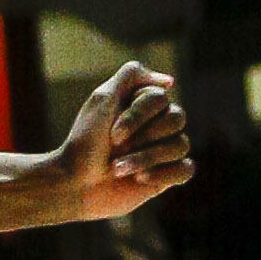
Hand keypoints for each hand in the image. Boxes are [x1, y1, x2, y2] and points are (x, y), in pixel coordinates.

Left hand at [53, 62, 192, 218]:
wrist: (73, 184)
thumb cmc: (84, 143)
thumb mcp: (102, 99)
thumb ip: (131, 75)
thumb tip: (169, 81)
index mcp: (143, 106)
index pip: (160, 98)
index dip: (136, 116)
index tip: (111, 133)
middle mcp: (157, 126)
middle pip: (177, 118)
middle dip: (143, 136)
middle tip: (116, 148)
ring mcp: (163, 151)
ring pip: (181, 144)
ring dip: (146, 158)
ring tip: (117, 169)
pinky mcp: (166, 177)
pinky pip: (186, 169)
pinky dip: (163, 173)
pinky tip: (140, 179)